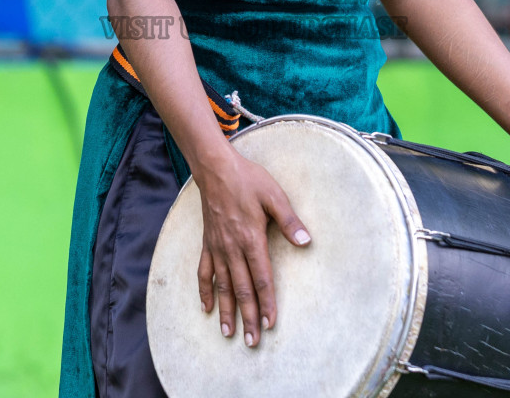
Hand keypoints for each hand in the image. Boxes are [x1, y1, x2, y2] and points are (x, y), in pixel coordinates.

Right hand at [194, 149, 310, 346]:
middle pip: (242, 289)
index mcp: (251, 238)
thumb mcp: (274, 195)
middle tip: (252, 341)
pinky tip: (207, 308)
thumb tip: (305, 241)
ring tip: (229, 333)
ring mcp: (217, 247)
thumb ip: (289, 220)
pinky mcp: (208, 243)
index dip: (266, 302)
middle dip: (248, 317)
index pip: (261, 278)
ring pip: (223, 286)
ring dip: (227, 311)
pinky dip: (205, 291)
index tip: (270, 323)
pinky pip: (204, 272)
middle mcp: (232, 248)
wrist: (215, 168)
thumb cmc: (248, 179)